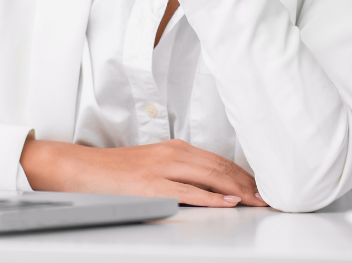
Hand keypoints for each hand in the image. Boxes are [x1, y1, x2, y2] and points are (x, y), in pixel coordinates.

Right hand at [19, 138, 268, 206]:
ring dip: (239, 190)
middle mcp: (171, 154)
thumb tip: (209, 187)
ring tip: (259, 200)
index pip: (218, 160)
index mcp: (173, 148)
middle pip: (220, 167)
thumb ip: (179, 171)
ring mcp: (161, 170)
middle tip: (270, 196)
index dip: (244, 174)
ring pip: (210, 177)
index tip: (262, 186)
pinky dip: (212, 197)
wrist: (80, 169)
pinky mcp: (151, 187)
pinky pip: (189, 192)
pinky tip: (228, 202)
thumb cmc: (115, 171)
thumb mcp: (152, 164)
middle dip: (249, 183)